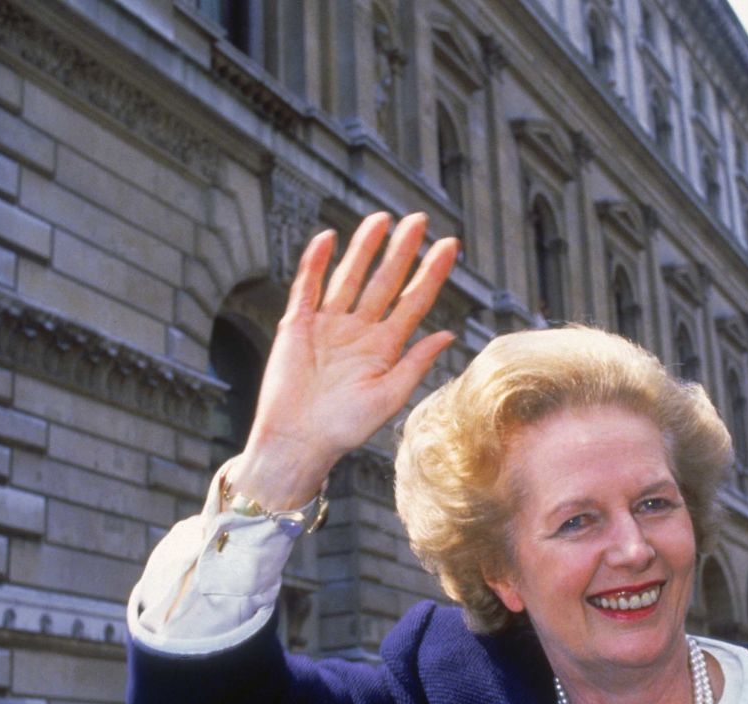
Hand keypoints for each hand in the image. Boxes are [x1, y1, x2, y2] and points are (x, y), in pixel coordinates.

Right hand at [227, 212, 458, 508]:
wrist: (298, 441)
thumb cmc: (344, 428)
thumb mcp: (389, 397)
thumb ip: (416, 362)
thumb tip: (449, 334)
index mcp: (385, 348)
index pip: (414, 301)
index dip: (432, 273)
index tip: (451, 245)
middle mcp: (359, 332)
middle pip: (385, 281)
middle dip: (402, 251)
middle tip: (419, 219)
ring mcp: (328, 326)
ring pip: (350, 277)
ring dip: (364, 248)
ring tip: (381, 219)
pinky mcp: (297, 325)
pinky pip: (307, 287)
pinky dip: (315, 263)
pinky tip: (328, 239)